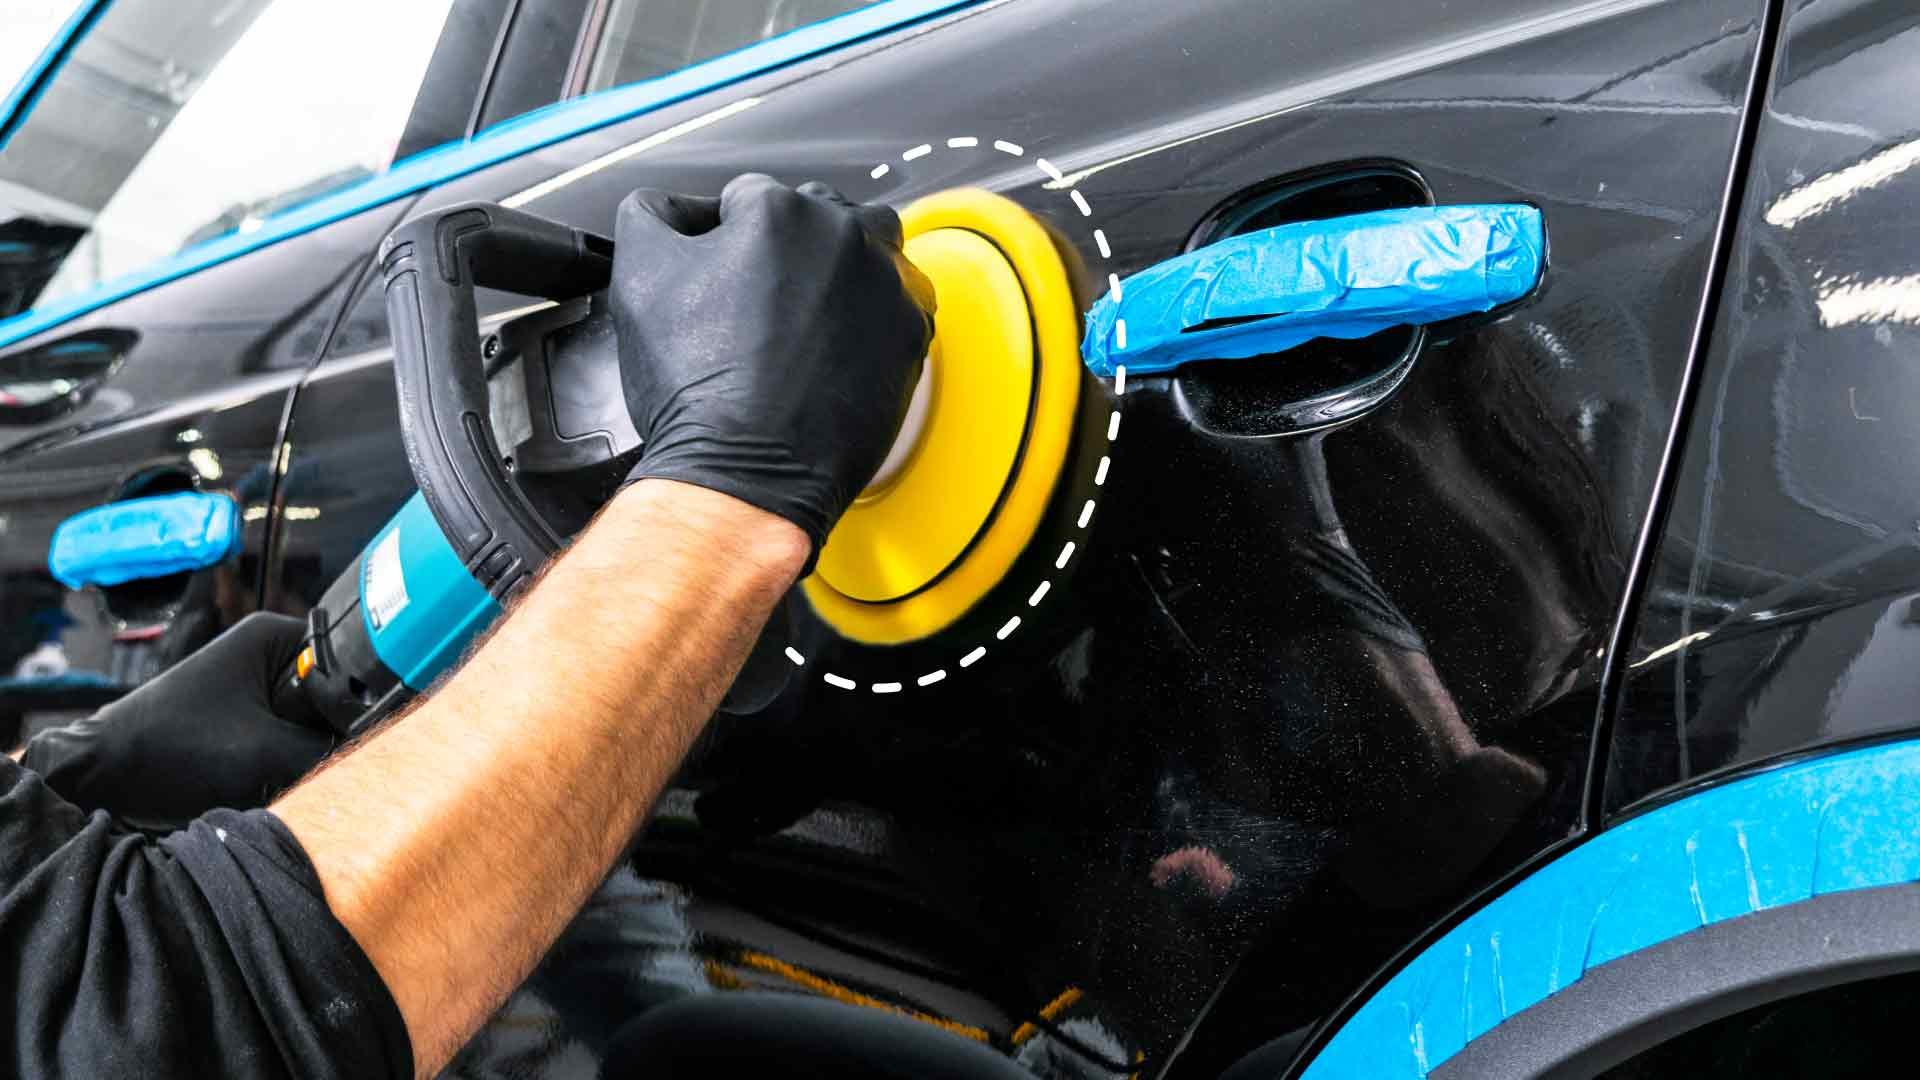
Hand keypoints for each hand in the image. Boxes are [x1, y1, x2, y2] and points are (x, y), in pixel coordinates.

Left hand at [22, 613, 334, 829]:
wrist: (102, 779)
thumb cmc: (168, 750)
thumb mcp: (264, 753)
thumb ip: (329, 754)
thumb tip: (375, 764)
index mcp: (275, 637)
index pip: (352, 661)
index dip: (360, 700)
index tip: (356, 734)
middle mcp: (272, 657)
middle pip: (337, 698)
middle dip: (330, 734)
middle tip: (307, 759)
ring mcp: (261, 693)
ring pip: (317, 727)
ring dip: (308, 756)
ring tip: (280, 772)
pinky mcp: (252, 726)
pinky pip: (294, 745)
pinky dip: (290, 767)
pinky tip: (270, 781)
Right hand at [610, 173, 935, 561]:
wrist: (748, 473)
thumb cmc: (697, 387)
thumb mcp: (638, 277)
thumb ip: (653, 215)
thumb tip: (673, 206)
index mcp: (778, 211)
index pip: (747, 197)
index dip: (724, 235)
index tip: (719, 273)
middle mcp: (844, 236)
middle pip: (816, 215)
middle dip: (787, 247)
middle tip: (758, 301)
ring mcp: (886, 286)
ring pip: (868, 248)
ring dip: (841, 266)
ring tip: (805, 313)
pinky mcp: (912, 335)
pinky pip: (900, 302)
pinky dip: (874, 312)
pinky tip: (839, 343)